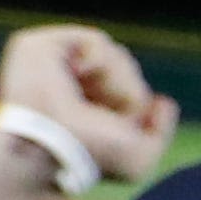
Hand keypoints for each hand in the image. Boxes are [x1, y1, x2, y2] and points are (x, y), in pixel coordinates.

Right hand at [0, 23, 173, 184]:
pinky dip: (102, 61)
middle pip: (125, 70)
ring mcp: (50, 64)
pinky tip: (79, 75)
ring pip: (115, 55)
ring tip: (85, 101)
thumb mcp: (138, 159)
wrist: (49, 145)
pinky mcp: (37, 46)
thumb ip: (160, 132)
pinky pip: (95, 40)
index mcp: (82, 109)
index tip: (132, 120)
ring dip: (116, 81)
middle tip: (102, 116)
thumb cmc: (91, 157)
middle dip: (128, 94)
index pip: (127, 90)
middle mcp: (64, 85)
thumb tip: (163, 101)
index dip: (134, 103)